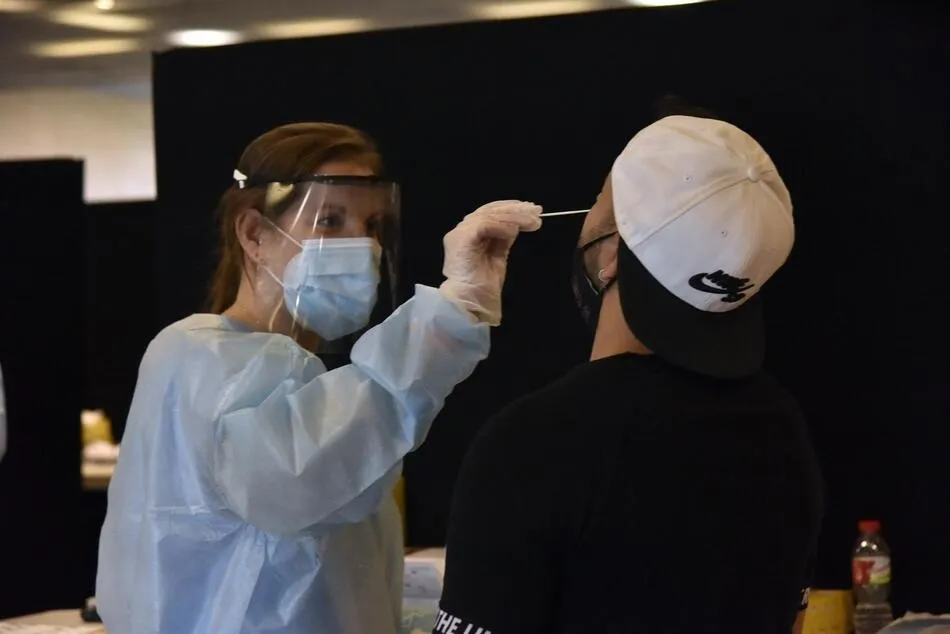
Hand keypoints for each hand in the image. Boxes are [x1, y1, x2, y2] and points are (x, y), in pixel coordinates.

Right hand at [440, 200, 542, 324]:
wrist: (471, 303)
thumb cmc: (483, 287)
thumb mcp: (497, 257)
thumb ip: (502, 240)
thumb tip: (515, 225)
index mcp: (468, 235)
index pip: (489, 213)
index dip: (510, 209)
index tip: (531, 210)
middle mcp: (461, 231)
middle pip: (489, 211)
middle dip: (514, 209)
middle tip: (536, 210)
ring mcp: (459, 234)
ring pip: (489, 215)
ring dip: (513, 217)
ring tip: (532, 221)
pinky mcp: (462, 239)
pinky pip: (484, 225)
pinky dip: (501, 226)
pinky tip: (515, 231)